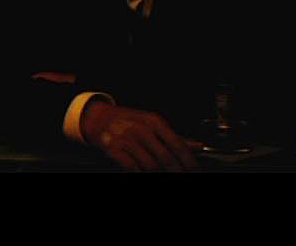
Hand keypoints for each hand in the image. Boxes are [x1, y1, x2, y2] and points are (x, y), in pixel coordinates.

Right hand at [81, 100, 198, 171]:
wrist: (97, 118)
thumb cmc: (127, 121)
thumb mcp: (151, 123)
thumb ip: (174, 136)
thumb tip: (198, 146)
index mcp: (153, 121)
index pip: (177, 144)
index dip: (189, 161)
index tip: (195, 171)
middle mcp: (141, 129)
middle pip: (166, 158)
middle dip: (176, 172)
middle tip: (181, 177)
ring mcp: (126, 139)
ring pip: (150, 165)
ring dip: (159, 175)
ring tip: (164, 177)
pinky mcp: (113, 149)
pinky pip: (132, 167)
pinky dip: (140, 174)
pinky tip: (144, 174)